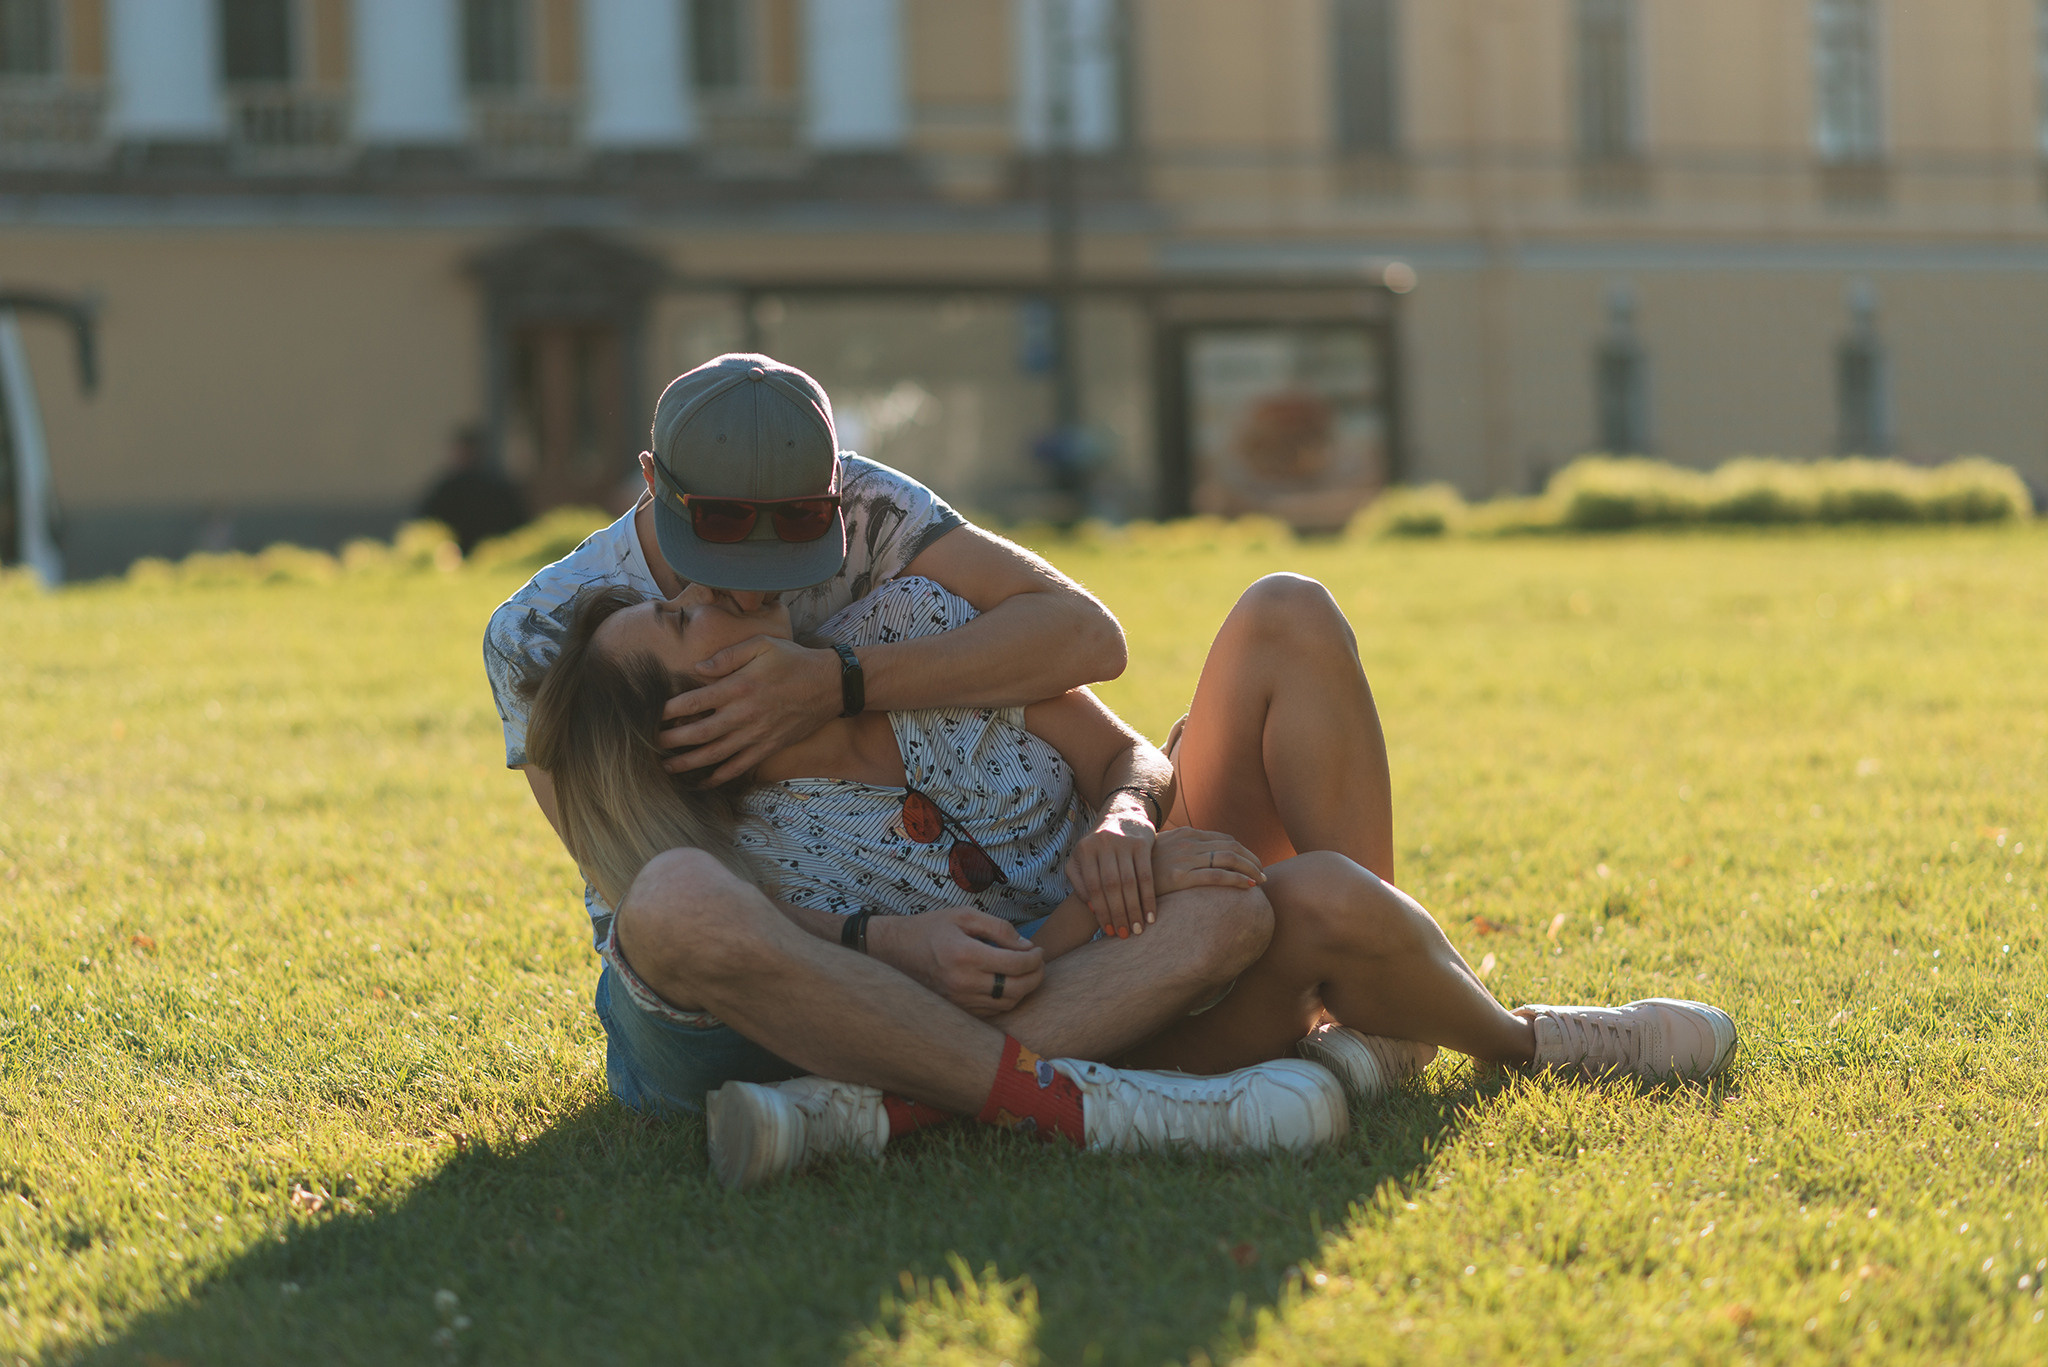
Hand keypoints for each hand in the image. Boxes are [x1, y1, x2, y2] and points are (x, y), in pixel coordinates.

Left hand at [658, 637, 840, 784]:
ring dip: (688, 763)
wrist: (831, 684)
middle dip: (671, 741)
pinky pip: (739, 767)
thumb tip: (698, 669)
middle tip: (650, 745)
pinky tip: (703, 782)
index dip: (669, 710)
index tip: (652, 715)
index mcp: (739, 686)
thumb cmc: (794, 660)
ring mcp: (757, 734)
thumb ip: (727, 656)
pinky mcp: (769, 747)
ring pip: (715, 755)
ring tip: (667, 768)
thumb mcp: (762, 645)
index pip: (695, 701)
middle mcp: (745, 714)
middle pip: (699, 733)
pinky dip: (719, 777)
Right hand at [867, 908, 1046, 1016]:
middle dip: (1036, 976)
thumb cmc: (931, 928)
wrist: (895, 951)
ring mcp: (959, 1000)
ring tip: (1026, 972)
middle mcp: (963, 982)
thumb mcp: (964, 915)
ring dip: (1024, 989)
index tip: (1039, 950)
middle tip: (1039, 963)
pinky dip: (1007, 999)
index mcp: (965, 955)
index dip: (1035, 958)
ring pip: (1007, 1003)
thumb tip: (1026, 946)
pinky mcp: (957, 1009)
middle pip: (1016, 989)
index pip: (1015, 964)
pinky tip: (1008, 984)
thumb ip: (999, 928)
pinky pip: (992, 1011)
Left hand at [1064, 803, 1156, 938]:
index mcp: (1085, 850)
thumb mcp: (1082, 858)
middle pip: (1111, 886)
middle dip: (1118, 913)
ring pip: (1129, 883)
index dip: (1100, 911)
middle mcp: (1103, 845)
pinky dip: (1149, 898)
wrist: (1123, 815)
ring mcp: (1123, 843)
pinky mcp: (1142, 844)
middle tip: (1124, 935)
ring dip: (1134, 910)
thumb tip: (1092, 908)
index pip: (1092, 886)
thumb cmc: (1100, 846)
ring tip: (1137, 930)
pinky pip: (1146, 875)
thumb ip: (1080, 882)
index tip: (1108, 930)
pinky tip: (1150, 915)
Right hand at [1150, 826, 1264, 897]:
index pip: (1224, 839)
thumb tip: (1200, 860)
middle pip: (1230, 847)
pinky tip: (1248, 887)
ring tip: (1261, 881)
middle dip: (1251, 860)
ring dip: (1249, 869)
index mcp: (1186, 834)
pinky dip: (1237, 880)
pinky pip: (1216, 876)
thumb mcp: (1164, 852)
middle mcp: (1188, 842)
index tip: (1253, 863)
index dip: (1243, 851)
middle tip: (1263, 873)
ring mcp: (1184, 858)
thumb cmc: (1142, 867)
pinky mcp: (1180, 876)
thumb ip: (1183, 852)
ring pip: (1228, 859)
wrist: (1119, 877)